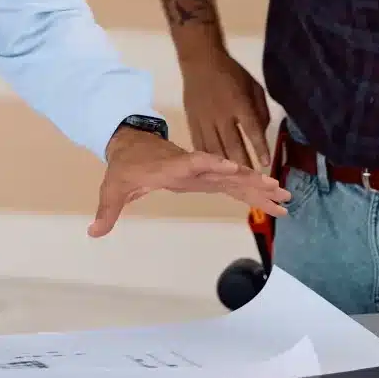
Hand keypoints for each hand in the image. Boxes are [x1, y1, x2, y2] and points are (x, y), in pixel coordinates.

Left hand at [88, 128, 288, 238]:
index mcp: (171, 166)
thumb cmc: (124, 167)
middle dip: (250, 180)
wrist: (132, 145)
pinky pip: (234, 184)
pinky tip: (273, 199)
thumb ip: (106, 212)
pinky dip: (253, 190)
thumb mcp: (112, 189)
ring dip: (259, 187)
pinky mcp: (208, 176)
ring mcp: (203, 171)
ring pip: (235, 178)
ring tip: (285, 198)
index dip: (211, 164)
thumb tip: (92, 232)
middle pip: (224, 172)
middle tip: (277, 191)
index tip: (231, 166)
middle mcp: (192, 166)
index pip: (193, 162)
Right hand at [182, 48, 271, 168]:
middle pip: (233, 144)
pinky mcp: (192, 120)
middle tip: (253, 181)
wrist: (200, 61)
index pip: (252, 130)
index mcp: (239, 103)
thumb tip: (261, 132)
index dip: (259, 147)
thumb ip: (260, 110)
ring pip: (215, 147)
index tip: (266, 163)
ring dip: (226, 165)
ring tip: (235, 180)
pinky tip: (214, 168)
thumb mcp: (254, 86)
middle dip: (244, 164)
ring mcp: (204, 119)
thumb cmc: (231, 73)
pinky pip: (199, 142)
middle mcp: (221, 114)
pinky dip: (207, 157)